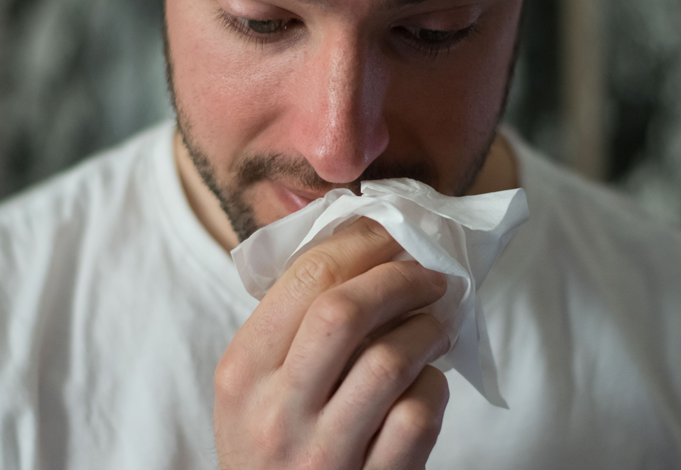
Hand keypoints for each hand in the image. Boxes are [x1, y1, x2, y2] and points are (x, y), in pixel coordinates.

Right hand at [214, 217, 450, 469]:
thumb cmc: (273, 447)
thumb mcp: (254, 388)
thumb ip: (292, 326)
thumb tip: (365, 247)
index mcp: (242, 372)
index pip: (305, 278)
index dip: (362, 243)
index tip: (394, 233)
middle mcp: (275, 411)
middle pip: (345, 311)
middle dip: (399, 278)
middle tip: (430, 273)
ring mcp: (322, 454)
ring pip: (390, 361)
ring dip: (427, 330)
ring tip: (438, 323)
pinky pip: (418, 416)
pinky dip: (434, 388)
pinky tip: (428, 382)